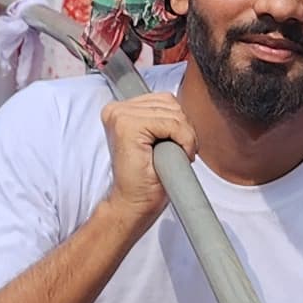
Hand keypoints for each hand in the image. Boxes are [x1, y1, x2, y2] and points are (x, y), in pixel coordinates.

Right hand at [97, 88, 193, 229]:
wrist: (134, 204)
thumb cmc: (148, 177)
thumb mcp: (158, 139)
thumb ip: (164, 116)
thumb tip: (184, 104)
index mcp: (122, 110)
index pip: (164, 99)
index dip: (178, 122)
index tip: (176, 144)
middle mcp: (116, 109)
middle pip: (171, 103)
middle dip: (184, 129)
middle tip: (178, 153)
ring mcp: (120, 116)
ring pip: (174, 113)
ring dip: (185, 136)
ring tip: (175, 156)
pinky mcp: (127, 126)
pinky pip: (172, 123)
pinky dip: (184, 140)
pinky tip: (178, 155)